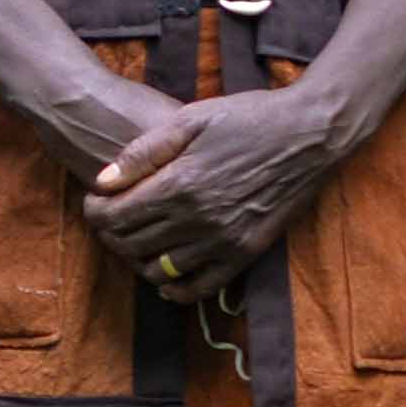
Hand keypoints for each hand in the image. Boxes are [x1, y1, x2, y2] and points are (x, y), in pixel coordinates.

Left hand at [82, 81, 360, 286]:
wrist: (311, 133)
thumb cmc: (249, 117)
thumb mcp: (191, 119)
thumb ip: (143, 152)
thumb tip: (102, 181)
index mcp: (180, 184)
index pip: (116, 216)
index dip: (94, 212)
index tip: (94, 201)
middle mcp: (199, 220)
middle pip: (132, 245)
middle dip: (111, 234)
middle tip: (110, 219)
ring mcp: (224, 241)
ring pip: (160, 270)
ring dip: (138, 259)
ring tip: (137, 240)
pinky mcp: (246, 253)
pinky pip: (201, 287)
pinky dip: (176, 289)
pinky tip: (165, 277)